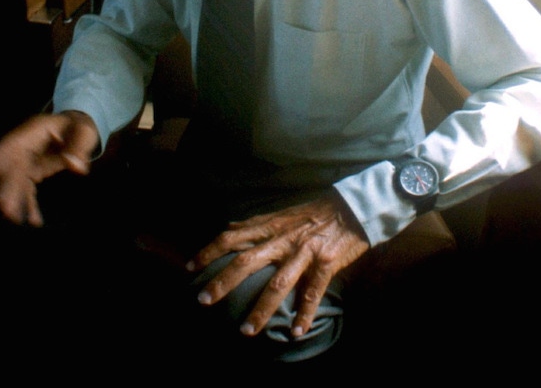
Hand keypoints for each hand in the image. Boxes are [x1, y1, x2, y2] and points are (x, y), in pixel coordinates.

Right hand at [0, 111, 98, 225]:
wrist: (74, 127)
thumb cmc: (77, 127)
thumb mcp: (83, 133)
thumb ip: (79, 148)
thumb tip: (76, 166)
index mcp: (32, 132)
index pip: (11, 145)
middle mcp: (23, 147)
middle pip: (10, 167)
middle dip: (6, 187)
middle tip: (7, 209)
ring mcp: (23, 161)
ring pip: (14, 182)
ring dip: (14, 200)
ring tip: (17, 219)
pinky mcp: (28, 173)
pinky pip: (25, 190)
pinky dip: (28, 204)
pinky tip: (35, 219)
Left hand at [186, 193, 368, 337]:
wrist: (351, 208)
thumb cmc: (313, 213)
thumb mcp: (281, 214)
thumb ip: (256, 224)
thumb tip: (228, 229)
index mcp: (270, 226)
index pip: (231, 236)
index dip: (209, 250)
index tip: (189, 267)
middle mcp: (282, 238)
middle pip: (246, 260)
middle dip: (223, 281)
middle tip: (203, 300)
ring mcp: (303, 251)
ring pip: (277, 282)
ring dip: (260, 308)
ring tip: (246, 330)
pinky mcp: (325, 262)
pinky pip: (312, 291)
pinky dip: (304, 313)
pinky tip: (295, 331)